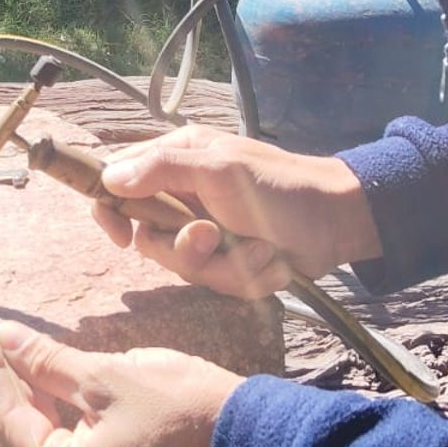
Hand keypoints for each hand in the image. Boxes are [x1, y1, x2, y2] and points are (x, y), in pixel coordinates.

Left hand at [0, 318, 240, 446]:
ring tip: (19, 365)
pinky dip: (45, 431)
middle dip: (0, 395)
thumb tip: (3, 339)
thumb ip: (47, 363)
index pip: (10, 423)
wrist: (245, 441)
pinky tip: (47, 394)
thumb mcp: (107, 377)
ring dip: (20, 414)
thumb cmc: (181, 407)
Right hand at [94, 126, 380, 298]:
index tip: (121, 234)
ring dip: (226, 264)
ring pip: (184, 267)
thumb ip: (163, 169)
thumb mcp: (219, 168)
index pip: (118, 184)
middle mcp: (184, 198)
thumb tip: (110, 178)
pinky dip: (248, 275)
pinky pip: (218, 283)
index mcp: (176, 162)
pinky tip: (272, 261)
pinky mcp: (229, 263)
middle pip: (149, 239)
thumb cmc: (278, 185)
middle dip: (184, 248)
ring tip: (260, 249)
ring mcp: (207, 234)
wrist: (337, 222)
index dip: (111, 210)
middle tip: (212, 236)